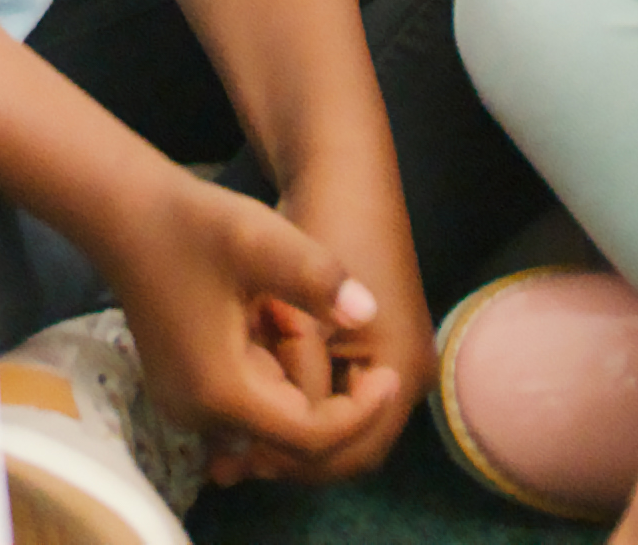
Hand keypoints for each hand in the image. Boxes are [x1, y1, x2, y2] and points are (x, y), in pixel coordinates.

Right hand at [86, 171, 400, 484]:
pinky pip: (246, 402)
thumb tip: (369, 311)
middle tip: (349, 343)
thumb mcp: (261, 238)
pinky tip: (280, 321)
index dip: (358, 415)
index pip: (309, 439)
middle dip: (330, 397)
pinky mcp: (184, 388)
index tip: (390, 376)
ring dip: (302, 381)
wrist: (125, 211)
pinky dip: (277, 374)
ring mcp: (187, 405)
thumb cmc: (193, 223)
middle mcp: (199, 414)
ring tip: (306, 320)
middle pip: (290, 438)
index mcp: (221, 392)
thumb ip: (317, 276)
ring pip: (269, 420)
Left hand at [235, 163, 433, 484]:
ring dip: (291, 432)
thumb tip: (267, 446)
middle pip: (350, 446)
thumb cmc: (325, 236)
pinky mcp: (369, 344)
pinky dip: (296, 402)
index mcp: (400, 372)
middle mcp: (405, 374)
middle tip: (231, 461)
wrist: (343, 173)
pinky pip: (334, 393)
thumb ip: (296, 387)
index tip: (244, 461)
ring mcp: (390, 358)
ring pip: (339, 422)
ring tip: (231, 440)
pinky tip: (250, 402)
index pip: (355, 453)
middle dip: (293, 456)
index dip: (299, 464)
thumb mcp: (304, 316)